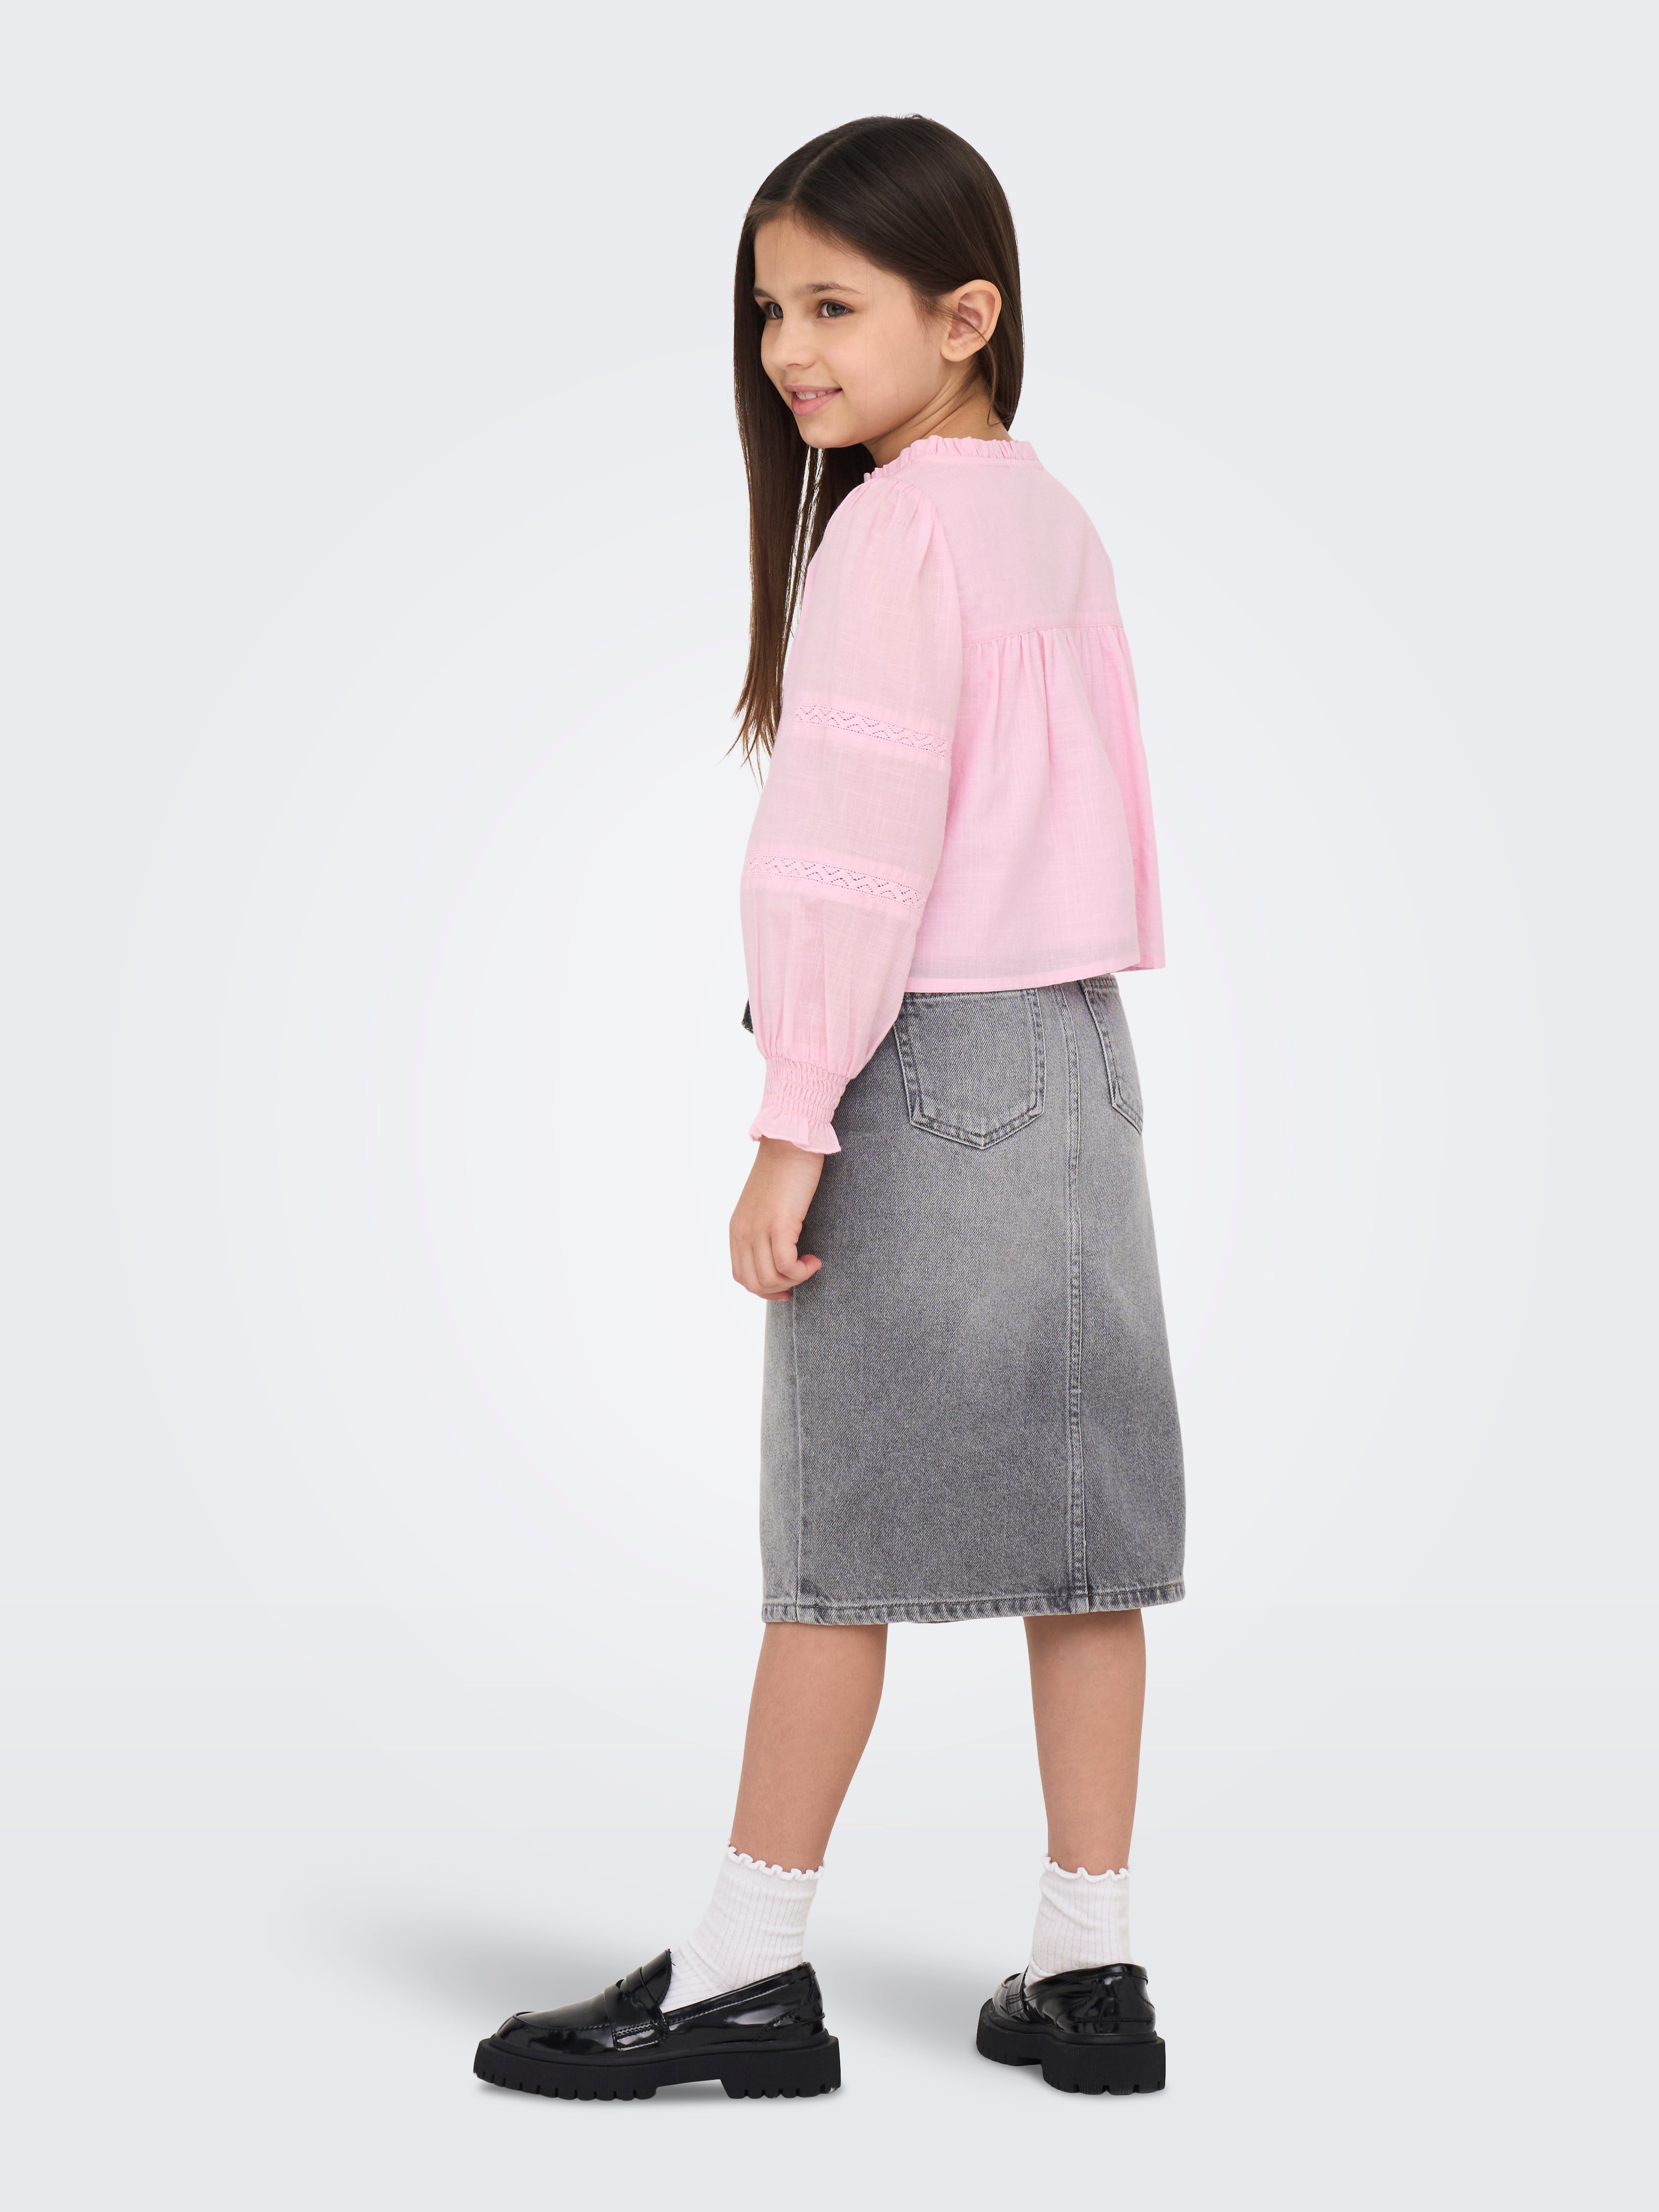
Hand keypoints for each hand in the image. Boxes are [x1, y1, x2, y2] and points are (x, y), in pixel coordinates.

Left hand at [730, 1137, 825, 1301]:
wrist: (790, 1142)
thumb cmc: (785, 1170)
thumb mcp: (766, 1206)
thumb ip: (765, 1229)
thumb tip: (780, 1253)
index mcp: (737, 1229)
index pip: (741, 1276)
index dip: (764, 1288)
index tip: (787, 1285)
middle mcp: (743, 1232)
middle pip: (754, 1283)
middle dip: (780, 1288)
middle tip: (802, 1275)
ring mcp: (758, 1229)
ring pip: (769, 1279)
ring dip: (794, 1280)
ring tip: (810, 1264)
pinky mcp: (778, 1224)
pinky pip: (786, 1266)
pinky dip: (803, 1270)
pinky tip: (815, 1260)